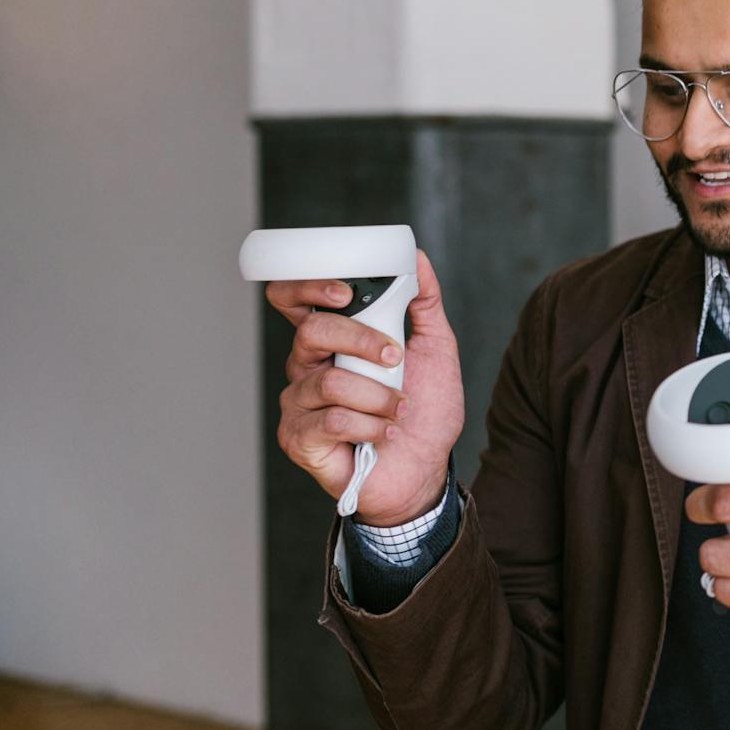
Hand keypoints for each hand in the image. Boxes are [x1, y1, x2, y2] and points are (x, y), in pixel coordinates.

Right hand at [265, 249, 464, 524]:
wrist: (426, 470)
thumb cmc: (425, 411)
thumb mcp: (435, 350)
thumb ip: (424, 304)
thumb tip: (416, 259)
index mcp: (332, 340)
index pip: (294, 300)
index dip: (307, 287)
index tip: (345, 291)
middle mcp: (307, 367)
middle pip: (310, 332)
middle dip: (359, 340)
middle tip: (393, 358)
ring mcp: (299, 403)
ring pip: (330, 381)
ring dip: (379, 396)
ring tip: (398, 409)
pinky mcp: (299, 438)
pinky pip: (332, 419)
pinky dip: (370, 425)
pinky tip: (382, 433)